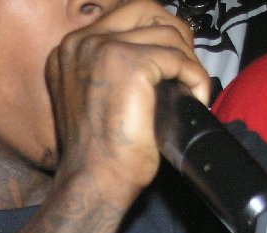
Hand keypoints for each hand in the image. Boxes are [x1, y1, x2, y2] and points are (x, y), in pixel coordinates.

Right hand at [47, 0, 209, 206]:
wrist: (94, 182)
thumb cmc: (98, 153)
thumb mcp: (95, 97)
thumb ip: (111, 68)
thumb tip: (157, 51)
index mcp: (71, 49)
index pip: (124, 15)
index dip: (156, 32)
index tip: (172, 58)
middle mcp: (81, 43)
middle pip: (146, 9)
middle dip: (175, 34)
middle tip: (187, 66)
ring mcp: (104, 49)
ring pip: (167, 33)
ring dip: (188, 61)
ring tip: (190, 91)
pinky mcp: (130, 64)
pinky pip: (179, 58)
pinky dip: (195, 78)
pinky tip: (195, 98)